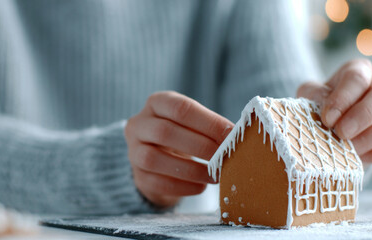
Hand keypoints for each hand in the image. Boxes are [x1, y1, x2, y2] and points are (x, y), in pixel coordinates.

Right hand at [125, 91, 232, 207]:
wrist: (160, 160)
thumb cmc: (183, 136)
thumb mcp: (193, 124)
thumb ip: (210, 127)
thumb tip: (238, 136)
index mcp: (157, 103)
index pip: (180, 108)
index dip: (208, 122)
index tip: (231, 135)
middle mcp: (139, 124)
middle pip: (165, 132)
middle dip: (200, 146)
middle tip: (225, 157)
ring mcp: (133, 151)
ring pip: (155, 159)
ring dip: (191, 169)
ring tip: (215, 175)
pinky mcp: (137, 176)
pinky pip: (157, 182)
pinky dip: (183, 186)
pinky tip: (201, 187)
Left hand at [297, 59, 371, 163]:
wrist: (324, 133)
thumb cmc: (316, 108)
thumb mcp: (308, 96)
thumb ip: (313, 96)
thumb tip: (326, 108)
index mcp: (357, 72)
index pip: (356, 78)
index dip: (343, 99)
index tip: (328, 119)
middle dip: (363, 115)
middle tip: (341, 133)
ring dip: (370, 137)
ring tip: (346, 149)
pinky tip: (359, 157)